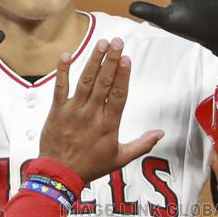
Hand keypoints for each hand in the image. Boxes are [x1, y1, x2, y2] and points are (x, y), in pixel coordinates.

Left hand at [39, 39, 163, 182]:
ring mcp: (74, 110)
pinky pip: (60, 87)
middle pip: (103, 83)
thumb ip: (142, 145)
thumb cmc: (90, 166)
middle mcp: (92, 114)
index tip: (126, 58)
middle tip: (116, 42)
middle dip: (110, 60)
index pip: (118, 95)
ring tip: (100, 43)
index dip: (122, 75)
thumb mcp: (120, 159)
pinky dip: (62, 71)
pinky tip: (66, 55)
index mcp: (109, 124)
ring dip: (93, 60)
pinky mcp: (57, 110)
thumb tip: (160, 134)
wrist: (60, 174)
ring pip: (85, 81)